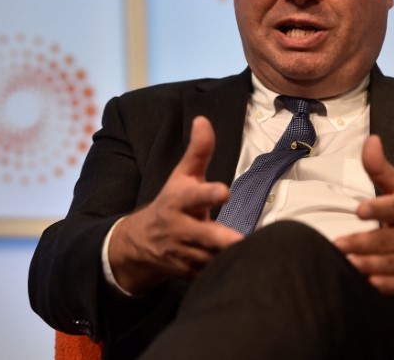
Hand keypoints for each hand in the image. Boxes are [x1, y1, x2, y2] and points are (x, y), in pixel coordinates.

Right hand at [108, 116, 243, 293]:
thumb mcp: (182, 175)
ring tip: (253, 254)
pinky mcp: (190, 272)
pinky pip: (211, 274)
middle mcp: (180, 228)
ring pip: (210, 257)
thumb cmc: (172, 201)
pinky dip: (225, 271)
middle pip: (201, 234)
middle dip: (219, 238)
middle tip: (240, 239)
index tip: (224, 191)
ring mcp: (184, 252)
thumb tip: (203, 119)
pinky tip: (242, 268)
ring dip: (227, 256)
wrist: (141, 242)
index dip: (207, 194)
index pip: (193, 196)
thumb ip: (198, 151)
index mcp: (179, 201)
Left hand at [334, 135, 393, 295]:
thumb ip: (382, 169)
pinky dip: (387, 285)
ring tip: (348, 263)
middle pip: (390, 240)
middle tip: (339, 243)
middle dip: (364, 243)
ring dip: (370, 265)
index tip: (360, 209)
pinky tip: (370, 282)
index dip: (379, 209)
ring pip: (393, 264)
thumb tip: (370, 141)